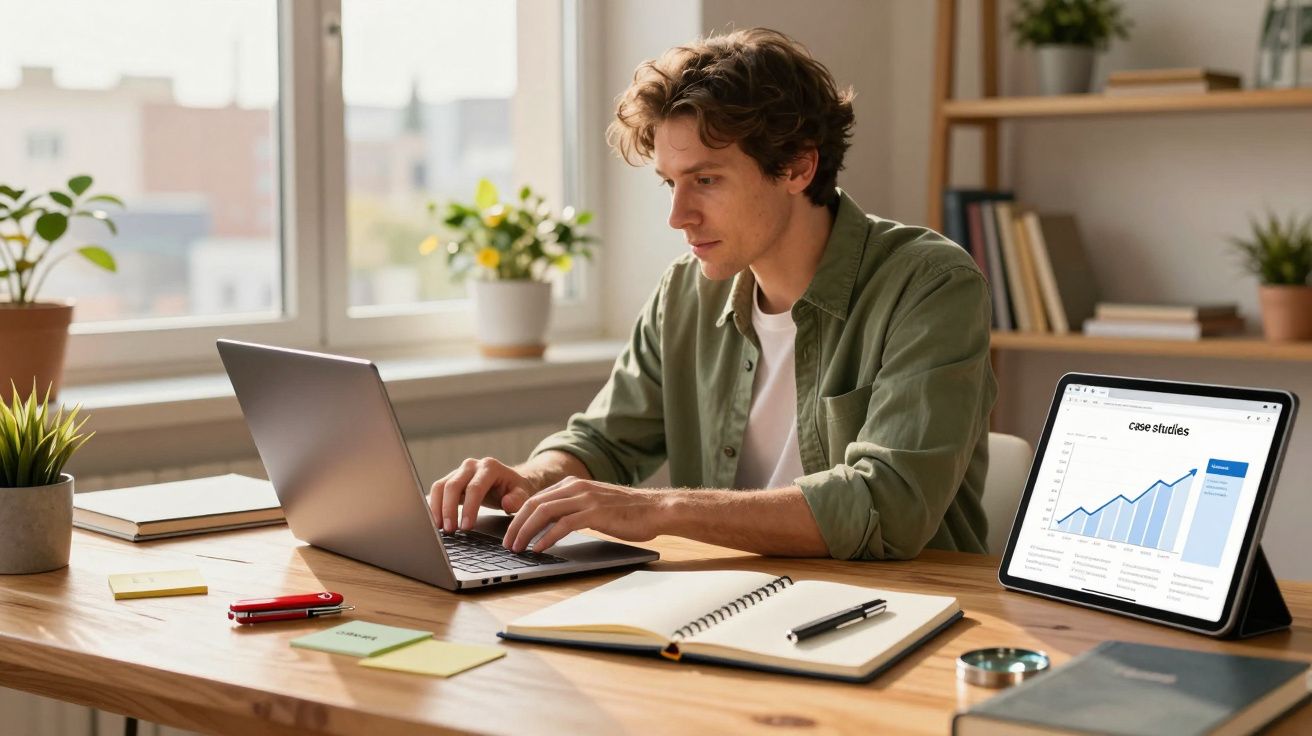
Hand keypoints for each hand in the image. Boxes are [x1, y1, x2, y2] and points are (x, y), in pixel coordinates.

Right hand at [429, 457, 534, 533]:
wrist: (509, 480)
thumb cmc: (515, 489)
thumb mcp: (523, 493)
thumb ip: (518, 499)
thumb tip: (507, 504)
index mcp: (490, 467)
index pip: (475, 488)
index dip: (469, 508)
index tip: (466, 527)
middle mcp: (472, 465)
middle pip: (453, 485)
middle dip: (449, 509)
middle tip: (450, 530)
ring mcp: (459, 471)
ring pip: (441, 486)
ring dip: (437, 508)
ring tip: (439, 528)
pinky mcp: (451, 479)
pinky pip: (437, 490)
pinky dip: (434, 505)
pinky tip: (435, 521)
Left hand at [502, 477, 666, 552]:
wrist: (656, 509)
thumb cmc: (628, 512)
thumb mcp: (594, 505)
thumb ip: (573, 509)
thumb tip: (551, 526)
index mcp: (574, 484)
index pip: (536, 498)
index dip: (518, 517)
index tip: (509, 533)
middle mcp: (577, 487)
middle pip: (534, 504)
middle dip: (516, 525)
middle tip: (506, 543)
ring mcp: (585, 499)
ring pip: (544, 512)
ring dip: (526, 532)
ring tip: (517, 548)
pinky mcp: (595, 513)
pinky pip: (563, 525)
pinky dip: (547, 537)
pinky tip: (539, 548)